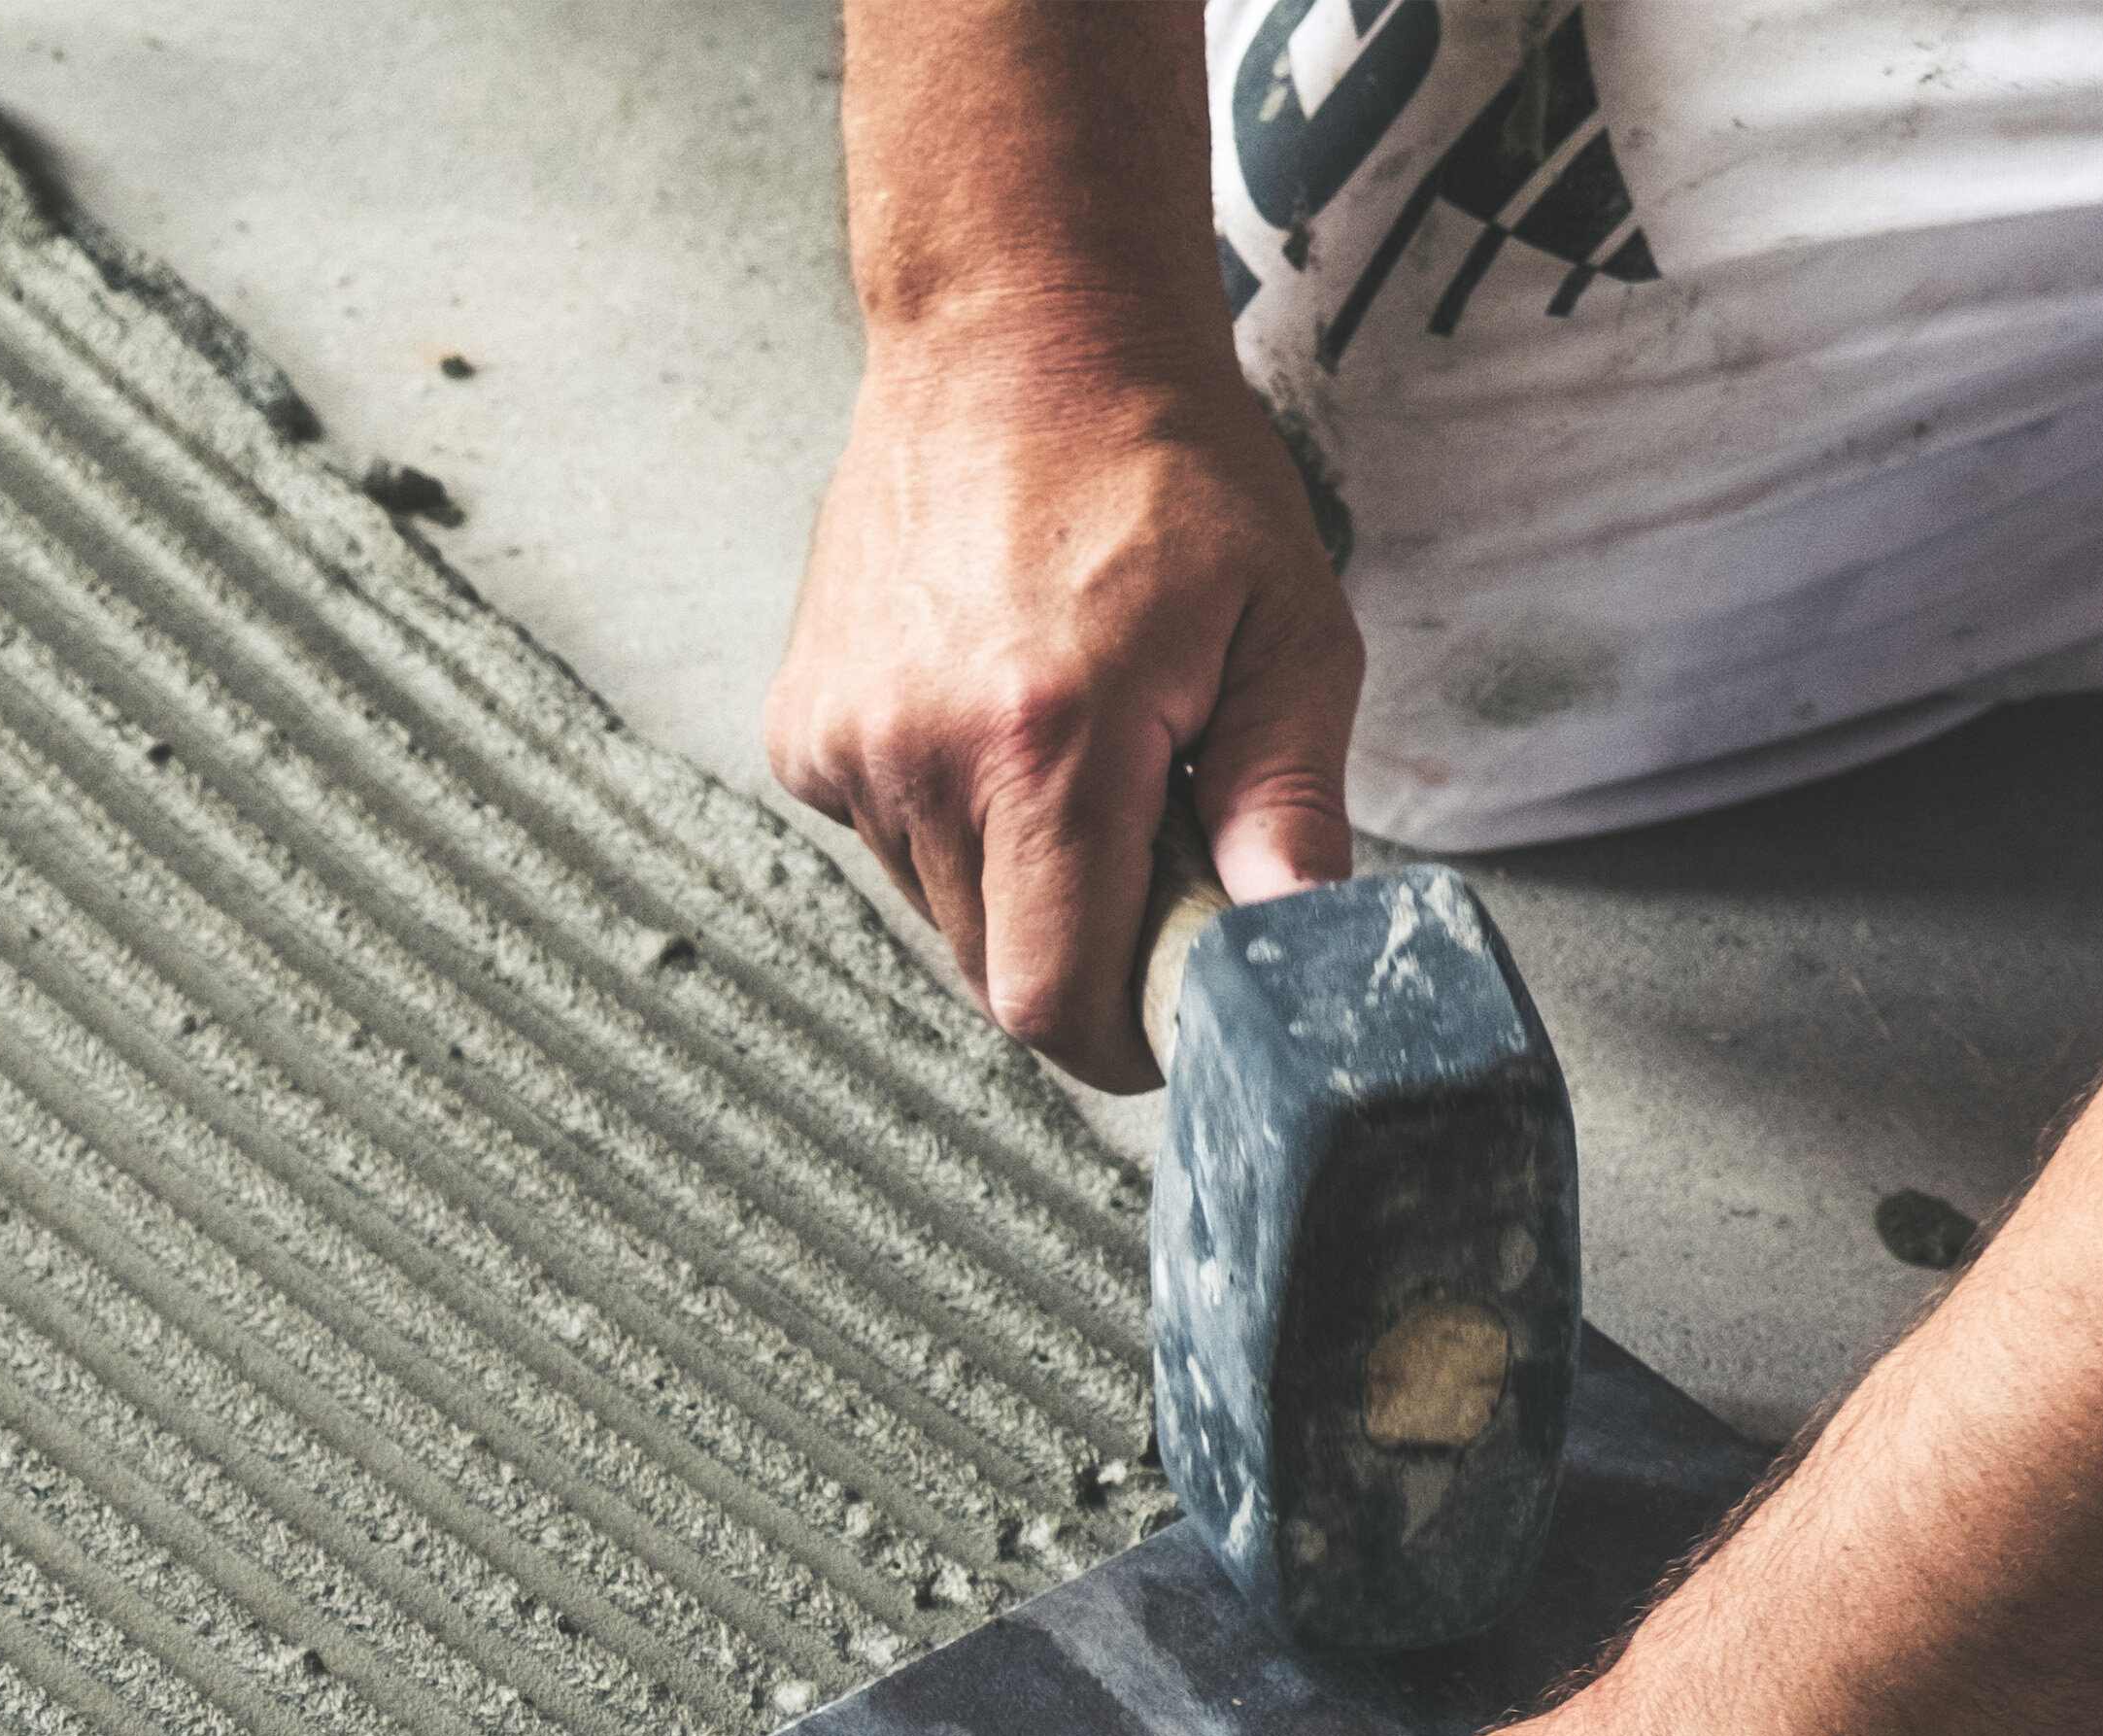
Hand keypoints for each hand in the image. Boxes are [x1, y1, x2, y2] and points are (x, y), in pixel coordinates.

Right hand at [764, 323, 1364, 1088]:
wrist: (1015, 333)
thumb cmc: (1160, 467)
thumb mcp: (1285, 626)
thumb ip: (1292, 804)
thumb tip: (1297, 946)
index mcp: (1046, 742)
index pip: (1053, 1001)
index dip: (1122, 1035)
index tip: (1173, 1003)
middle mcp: (922, 756)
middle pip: (995, 980)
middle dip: (1082, 951)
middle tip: (1148, 838)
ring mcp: (849, 749)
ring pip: (944, 920)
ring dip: (1019, 883)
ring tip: (1068, 750)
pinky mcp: (805, 736)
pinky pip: (891, 850)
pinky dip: (953, 825)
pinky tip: (991, 719)